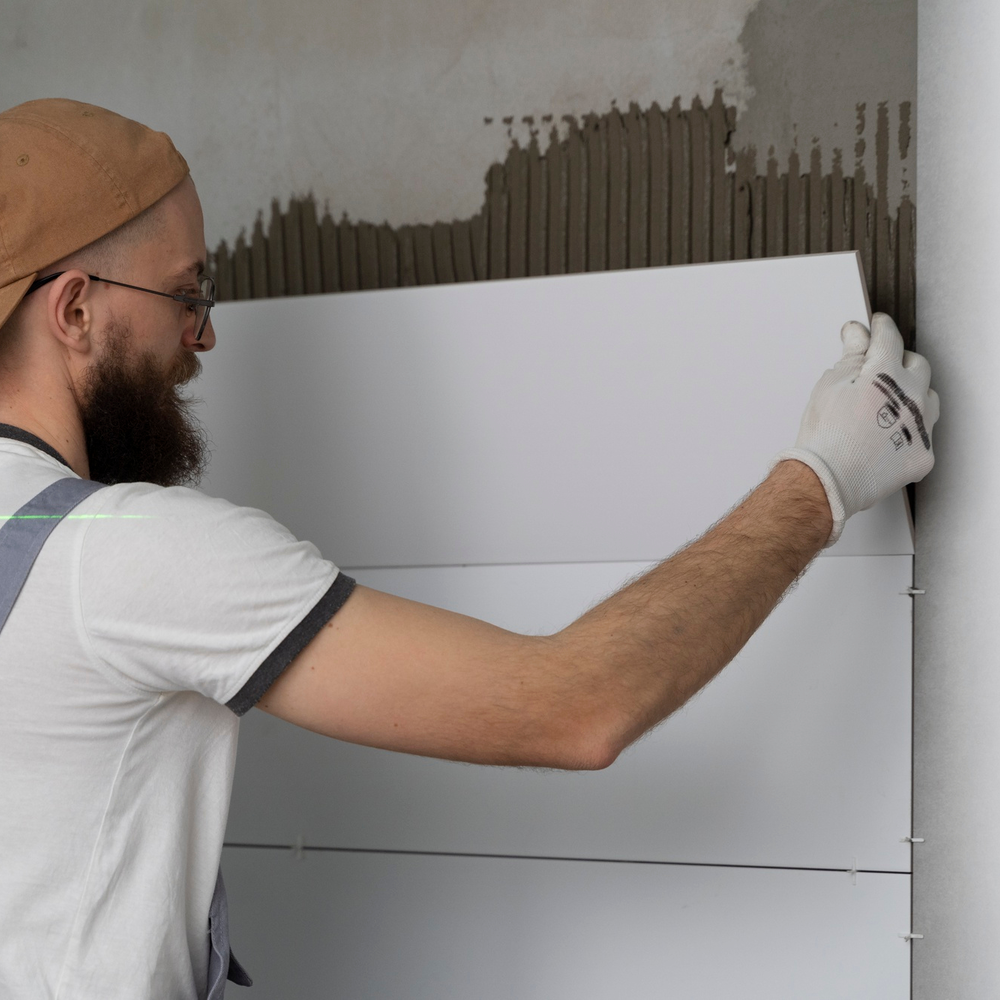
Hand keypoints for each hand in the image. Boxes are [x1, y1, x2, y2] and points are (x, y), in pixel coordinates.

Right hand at [774, 312, 939, 545]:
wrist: (826, 481)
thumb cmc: (823, 437)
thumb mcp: (829, 386)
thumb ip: (851, 356)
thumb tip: (857, 333)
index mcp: (885, 374)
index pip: (889, 338)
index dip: (881, 327)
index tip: (877, 326)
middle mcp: (910, 397)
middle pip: (917, 365)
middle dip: (899, 361)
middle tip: (879, 369)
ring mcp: (921, 427)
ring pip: (928, 398)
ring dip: (913, 394)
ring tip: (889, 405)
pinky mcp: (923, 454)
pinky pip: (924, 434)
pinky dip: (909, 430)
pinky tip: (889, 435)